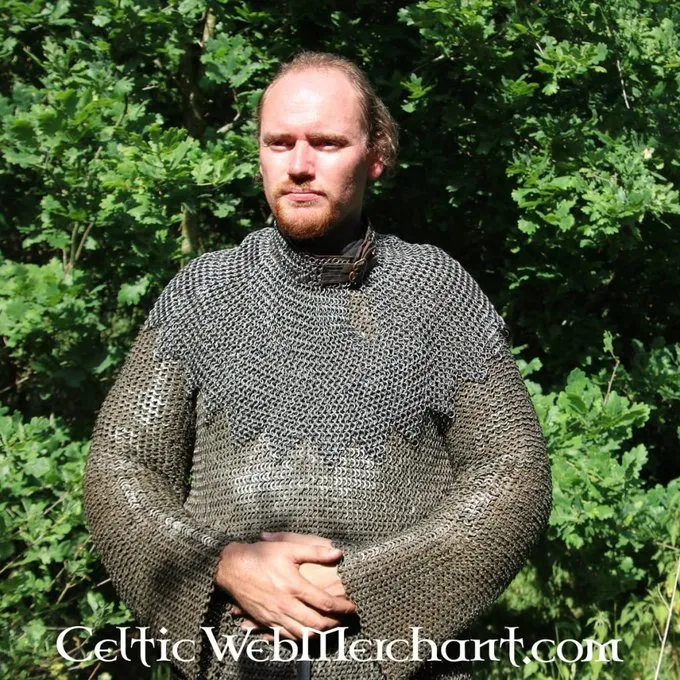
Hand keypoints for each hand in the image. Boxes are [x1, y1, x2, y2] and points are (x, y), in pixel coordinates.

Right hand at [214, 539, 354, 640]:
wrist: (232, 567)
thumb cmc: (260, 555)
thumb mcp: (288, 547)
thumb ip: (315, 551)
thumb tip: (338, 552)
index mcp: (294, 586)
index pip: (325, 603)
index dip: (342, 607)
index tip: (352, 606)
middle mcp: (285, 605)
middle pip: (317, 623)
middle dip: (335, 623)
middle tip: (345, 619)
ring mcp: (275, 616)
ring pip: (302, 634)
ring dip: (320, 633)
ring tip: (331, 627)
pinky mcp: (265, 621)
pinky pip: (286, 637)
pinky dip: (300, 638)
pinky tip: (307, 633)